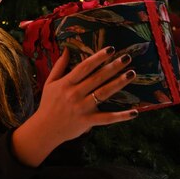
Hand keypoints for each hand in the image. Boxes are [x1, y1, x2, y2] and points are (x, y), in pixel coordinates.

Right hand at [12, 46, 136, 166]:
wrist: (45, 129)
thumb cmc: (48, 103)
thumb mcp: (50, 82)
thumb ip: (59, 66)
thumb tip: (68, 49)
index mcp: (66, 83)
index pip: (84, 67)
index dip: (98, 57)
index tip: (110, 49)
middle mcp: (75, 94)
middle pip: (97, 78)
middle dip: (113, 67)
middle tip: (127, 58)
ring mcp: (82, 108)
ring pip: (104, 93)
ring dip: (118, 83)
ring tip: (131, 73)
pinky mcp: (88, 122)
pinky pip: (107, 118)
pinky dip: (121, 116)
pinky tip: (134, 112)